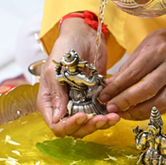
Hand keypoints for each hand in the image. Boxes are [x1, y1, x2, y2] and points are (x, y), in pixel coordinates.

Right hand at [36, 17, 119, 137]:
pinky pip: (100, 114)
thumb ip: (56, 93)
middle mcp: (64, 106)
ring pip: (89, 125)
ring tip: (114, 117)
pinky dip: (108, 116)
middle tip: (102, 118)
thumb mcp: (55, 69)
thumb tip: (58, 118)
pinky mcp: (95, 98)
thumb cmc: (65, 48)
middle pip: (74, 129)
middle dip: (89, 126)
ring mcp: (80, 103)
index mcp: (49, 101)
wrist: (84, 35)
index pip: (56, 125)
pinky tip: (116, 112)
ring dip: (101, 124)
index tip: (82, 115)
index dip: (69, 125)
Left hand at [98, 23, 165, 120]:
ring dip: (139, 112)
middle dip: (126, 102)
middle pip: (148, 89)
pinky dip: (151, 112)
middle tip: (111, 108)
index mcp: (159, 51)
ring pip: (160, 102)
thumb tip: (109, 88)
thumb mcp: (143, 48)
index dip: (117, 87)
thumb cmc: (162, 43)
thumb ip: (127, 69)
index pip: (134, 73)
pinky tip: (137, 113)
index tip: (104, 96)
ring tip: (123, 114)